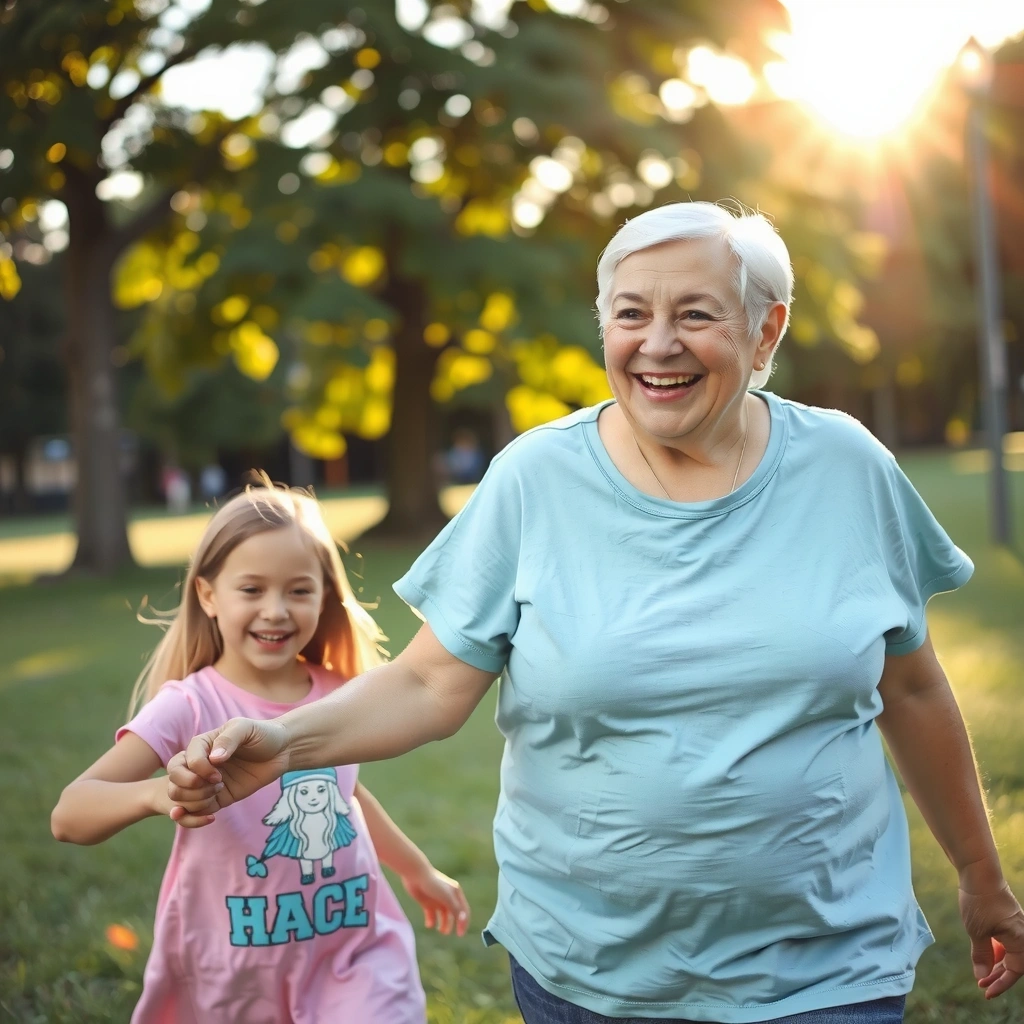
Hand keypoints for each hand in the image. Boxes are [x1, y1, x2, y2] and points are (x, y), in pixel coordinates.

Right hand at [166, 717, 289, 827]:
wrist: (282, 750)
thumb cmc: (263, 734)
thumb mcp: (245, 728)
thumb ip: (229, 739)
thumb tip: (214, 758)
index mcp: (201, 745)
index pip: (183, 762)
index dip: (198, 771)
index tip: (218, 773)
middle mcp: (200, 765)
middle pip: (174, 781)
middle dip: (191, 787)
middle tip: (216, 784)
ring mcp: (207, 782)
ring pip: (181, 798)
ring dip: (196, 801)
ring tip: (218, 793)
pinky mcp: (218, 798)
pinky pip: (196, 811)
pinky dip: (197, 817)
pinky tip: (212, 816)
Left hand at [400, 864, 469, 936]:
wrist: (415, 875)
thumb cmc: (433, 884)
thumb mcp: (447, 896)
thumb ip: (455, 908)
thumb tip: (464, 919)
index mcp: (456, 893)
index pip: (464, 910)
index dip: (464, 922)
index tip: (460, 934)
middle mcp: (448, 897)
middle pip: (453, 914)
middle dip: (452, 925)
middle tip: (446, 933)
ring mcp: (437, 900)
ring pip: (443, 916)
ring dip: (443, 925)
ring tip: (440, 930)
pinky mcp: (427, 902)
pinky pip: (431, 915)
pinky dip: (431, 922)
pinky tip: (429, 924)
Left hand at [959, 881, 1023, 997]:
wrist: (979, 872)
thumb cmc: (979, 902)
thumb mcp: (977, 931)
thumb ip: (982, 955)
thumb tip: (982, 975)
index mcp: (1021, 941)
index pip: (1014, 971)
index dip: (1000, 984)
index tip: (985, 991)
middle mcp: (1023, 935)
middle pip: (1014, 964)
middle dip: (998, 976)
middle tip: (981, 984)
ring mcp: (1017, 927)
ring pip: (1010, 953)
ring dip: (996, 964)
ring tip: (981, 972)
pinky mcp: (1009, 920)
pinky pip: (1007, 942)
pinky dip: (997, 950)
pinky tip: (984, 954)